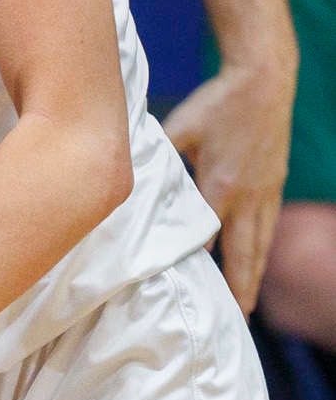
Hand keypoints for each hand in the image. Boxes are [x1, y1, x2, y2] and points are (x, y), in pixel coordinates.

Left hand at [161, 60, 291, 312]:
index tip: (186, 295)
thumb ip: (157, 156)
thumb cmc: (217, 102)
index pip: (206, 237)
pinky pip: (268, 227)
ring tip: (248, 305)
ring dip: (253, 276)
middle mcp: (247, 195)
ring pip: (261, 245)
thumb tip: (125, 174)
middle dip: (238, 288)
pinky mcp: (275, 184)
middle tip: (234, 320)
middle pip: (243, 253)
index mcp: (219, 185)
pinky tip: (257, 262)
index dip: (197, 267)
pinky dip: (263, 251)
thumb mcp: (180, 127)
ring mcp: (265, 191)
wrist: (264, 79)